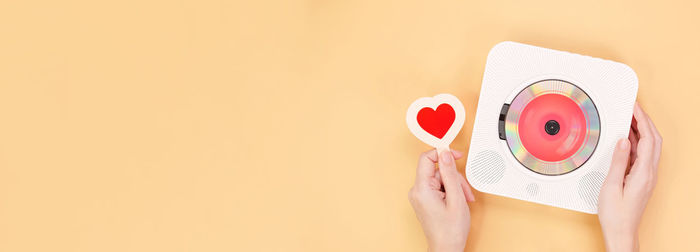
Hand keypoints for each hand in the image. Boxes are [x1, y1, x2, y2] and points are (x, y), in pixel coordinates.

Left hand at [408, 149, 474, 251]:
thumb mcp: (456, 197)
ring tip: (463, 200)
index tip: (456, 154)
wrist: (446, 248)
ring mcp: (420, 196)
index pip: (427, 159)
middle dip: (454, 178)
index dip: (442, 153)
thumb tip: (445, 154)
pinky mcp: (425, 200)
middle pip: (437, 171)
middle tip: (465, 191)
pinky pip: (438, 188)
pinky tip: (457, 202)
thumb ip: (450, 173)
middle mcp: (417, 191)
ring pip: (440, 180)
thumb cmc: (450, 230)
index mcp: (421, 189)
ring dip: (455, 187)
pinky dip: (450, 192)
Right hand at [598, 103, 661, 251]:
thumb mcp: (611, 185)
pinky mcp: (642, 180)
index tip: (634, 107)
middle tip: (633, 108)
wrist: (621, 232)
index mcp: (643, 173)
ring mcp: (647, 177)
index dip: (642, 120)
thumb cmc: (615, 214)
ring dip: (641, 131)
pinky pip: (643, 155)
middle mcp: (649, 173)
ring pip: (650, 147)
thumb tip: (623, 141)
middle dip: (644, 121)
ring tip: (629, 119)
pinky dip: (637, 142)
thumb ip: (618, 161)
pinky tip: (626, 140)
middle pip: (653, 140)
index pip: (648, 139)